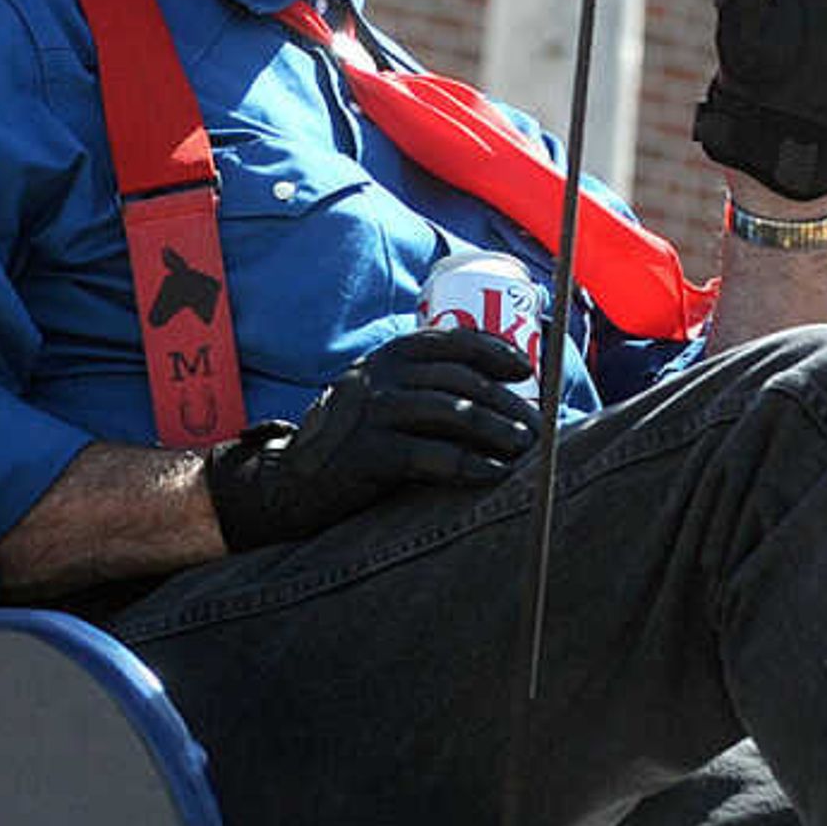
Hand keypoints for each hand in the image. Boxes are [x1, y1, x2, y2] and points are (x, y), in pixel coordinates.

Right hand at [204, 327, 538, 552]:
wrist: (290, 483)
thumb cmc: (355, 443)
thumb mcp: (383, 401)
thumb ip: (427, 392)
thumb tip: (505, 402)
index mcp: (387, 357)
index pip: (451, 342)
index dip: (493, 352)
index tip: (525, 371)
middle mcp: (379, 376)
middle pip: (459, 379)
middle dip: (506, 402)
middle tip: (536, 427)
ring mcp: (371, 412)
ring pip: (450, 411)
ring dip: (496, 429)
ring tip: (525, 447)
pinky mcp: (367, 453)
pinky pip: (429, 455)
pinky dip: (467, 463)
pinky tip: (492, 473)